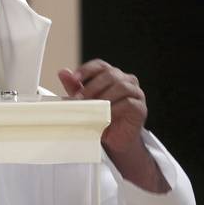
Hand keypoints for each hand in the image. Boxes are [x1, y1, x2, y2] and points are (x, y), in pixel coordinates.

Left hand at [58, 59, 169, 191]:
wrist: (114, 139)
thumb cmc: (100, 116)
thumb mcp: (84, 100)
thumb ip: (74, 86)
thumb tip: (63, 72)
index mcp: (111, 75)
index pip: (100, 65)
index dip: (87, 69)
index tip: (74, 78)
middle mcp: (126, 80)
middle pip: (110, 74)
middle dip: (92, 86)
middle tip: (79, 98)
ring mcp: (135, 93)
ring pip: (121, 86)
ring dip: (103, 96)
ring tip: (91, 107)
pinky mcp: (140, 108)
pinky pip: (128, 103)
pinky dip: (114, 108)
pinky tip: (104, 114)